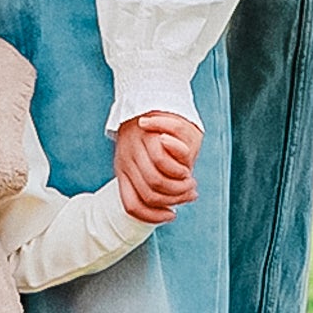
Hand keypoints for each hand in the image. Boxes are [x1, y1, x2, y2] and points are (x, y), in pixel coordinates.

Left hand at [111, 111, 198, 225]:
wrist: (143, 95)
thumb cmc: (144, 132)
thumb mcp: (136, 157)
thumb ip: (146, 180)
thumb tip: (168, 205)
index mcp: (122, 169)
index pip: (132, 204)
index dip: (153, 216)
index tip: (171, 215)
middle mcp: (127, 159)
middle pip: (150, 193)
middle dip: (174, 198)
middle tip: (190, 194)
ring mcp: (138, 146)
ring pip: (158, 179)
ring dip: (179, 185)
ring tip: (191, 182)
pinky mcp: (150, 134)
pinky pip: (166, 156)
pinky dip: (177, 166)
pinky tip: (186, 167)